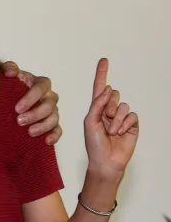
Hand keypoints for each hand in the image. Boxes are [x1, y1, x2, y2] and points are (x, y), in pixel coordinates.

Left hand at [1, 61, 61, 144]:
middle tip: (19, 121)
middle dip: (35, 114)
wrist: (8, 100)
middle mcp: (49, 96)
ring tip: (30, 132)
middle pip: (49, 105)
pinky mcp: (52, 124)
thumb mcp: (7, 74)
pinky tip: (46, 141)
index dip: (30, 98)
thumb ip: (8, 68)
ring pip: (54, 118)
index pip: (41, 87)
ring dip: (43, 126)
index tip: (17, 108)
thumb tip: (11, 72)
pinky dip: (54, 136)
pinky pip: (58, 130)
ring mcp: (52, 111)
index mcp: (40, 83)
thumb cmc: (10, 85)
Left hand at [84, 58, 138, 178]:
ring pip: (123, 105)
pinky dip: (125, 123)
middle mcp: (109, 110)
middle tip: (105, 120)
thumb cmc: (94, 143)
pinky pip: (132, 115)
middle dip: (109, 106)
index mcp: (96, 108)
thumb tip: (108, 89)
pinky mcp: (132, 124)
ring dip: (116, 118)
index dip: (102, 74)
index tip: (104, 60)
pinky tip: (120, 132)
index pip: (100, 88)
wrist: (105, 161)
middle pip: (113, 94)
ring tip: (111, 130)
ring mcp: (121, 117)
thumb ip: (98, 104)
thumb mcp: (90, 121)